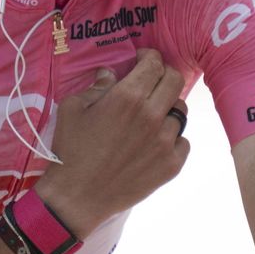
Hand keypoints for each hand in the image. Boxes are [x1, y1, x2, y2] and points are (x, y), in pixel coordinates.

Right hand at [36, 49, 188, 236]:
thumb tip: (112, 74)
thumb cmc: (71, 149)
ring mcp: (165, 141)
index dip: (149, 57)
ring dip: (167, 109)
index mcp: (127, 97)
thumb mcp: (73, 109)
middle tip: (152, 82)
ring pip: (181, 111)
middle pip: (175, 80)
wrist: (78, 196)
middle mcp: (152, 115)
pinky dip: (172, 138)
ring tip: (150, 118)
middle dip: (164, 75)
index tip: (142, 61)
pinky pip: (183, 141)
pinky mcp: (172, 164)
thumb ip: (97, 86)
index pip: (155, 63)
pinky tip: (153, 143)